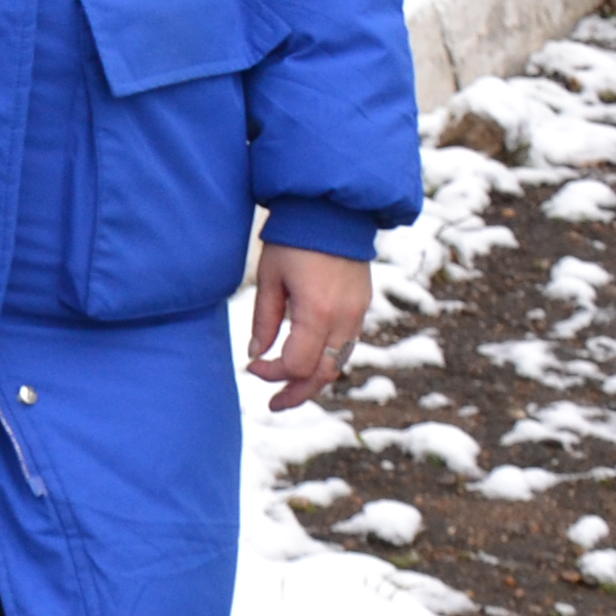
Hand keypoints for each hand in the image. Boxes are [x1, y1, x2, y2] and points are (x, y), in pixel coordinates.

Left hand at [243, 241, 374, 411]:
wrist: (331, 210)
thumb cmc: (293, 240)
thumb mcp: (270, 278)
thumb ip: (265, 319)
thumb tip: (257, 355)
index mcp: (318, 312)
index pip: (297, 365)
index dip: (273, 374)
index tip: (253, 368)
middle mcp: (344, 318)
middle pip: (323, 374)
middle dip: (297, 393)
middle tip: (274, 405)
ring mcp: (358, 313)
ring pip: (339, 363)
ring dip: (314, 380)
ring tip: (289, 390)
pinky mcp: (362, 306)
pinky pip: (347, 345)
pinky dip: (327, 361)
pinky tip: (307, 362)